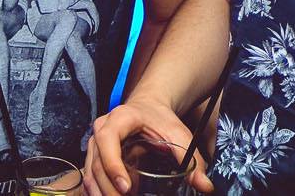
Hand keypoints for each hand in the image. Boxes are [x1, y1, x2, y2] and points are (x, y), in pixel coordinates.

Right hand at [84, 97, 213, 193]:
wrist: (148, 108)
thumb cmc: (160, 120)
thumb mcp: (178, 133)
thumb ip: (191, 158)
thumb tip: (205, 185)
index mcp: (120, 119)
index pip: (108, 140)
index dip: (113, 165)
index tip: (126, 188)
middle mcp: (101, 128)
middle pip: (97, 163)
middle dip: (109, 190)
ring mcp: (94, 143)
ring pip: (90, 173)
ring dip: (102, 194)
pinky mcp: (94, 155)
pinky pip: (89, 177)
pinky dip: (99, 193)